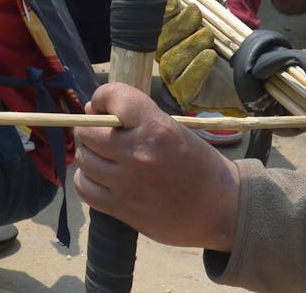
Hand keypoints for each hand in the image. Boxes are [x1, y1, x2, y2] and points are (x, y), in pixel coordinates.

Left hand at [74, 83, 240, 250]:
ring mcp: (127, 183)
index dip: (103, 97)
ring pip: (84, 160)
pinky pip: (84, 188)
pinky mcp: (121, 208)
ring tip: (104, 156)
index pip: (114, 96)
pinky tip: (100, 178)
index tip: (103, 105)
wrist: (220, 209)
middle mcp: (138, 154)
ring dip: (90, 154)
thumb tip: (91, 111)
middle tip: (102, 133)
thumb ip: (137, 119)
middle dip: (91, 128)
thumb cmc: (200, 166)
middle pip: (89, 132)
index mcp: (157, 128)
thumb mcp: (176, 130)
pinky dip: (86, 180)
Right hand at [158, 0, 221, 106]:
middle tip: (196, 15)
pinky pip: (183, 82)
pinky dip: (197, 67)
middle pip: (160, 42)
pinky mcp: (186, 95)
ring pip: (169, 61)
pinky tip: (210, 55)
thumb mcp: (221, 14)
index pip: (157, 24)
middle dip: (178, 26)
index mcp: (170, 37)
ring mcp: (174, 78)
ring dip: (189, 45)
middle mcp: (167, 57)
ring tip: (208, 37)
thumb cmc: (227, 44)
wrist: (248, 76)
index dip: (163, 12)